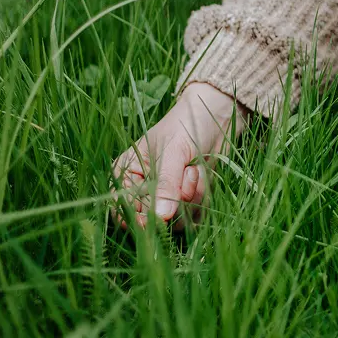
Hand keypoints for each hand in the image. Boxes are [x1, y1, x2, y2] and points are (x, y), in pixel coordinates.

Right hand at [111, 82, 247, 228]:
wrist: (216, 117)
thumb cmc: (186, 126)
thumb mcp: (173, 151)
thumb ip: (165, 184)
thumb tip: (159, 218)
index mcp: (128, 174)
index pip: (122, 208)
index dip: (136, 219)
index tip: (157, 219)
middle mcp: (145, 189)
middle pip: (153, 220)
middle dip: (174, 200)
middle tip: (186, 172)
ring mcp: (168, 197)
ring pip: (177, 219)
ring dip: (192, 196)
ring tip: (194, 169)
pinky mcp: (190, 200)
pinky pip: (196, 215)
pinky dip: (203, 196)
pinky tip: (202, 174)